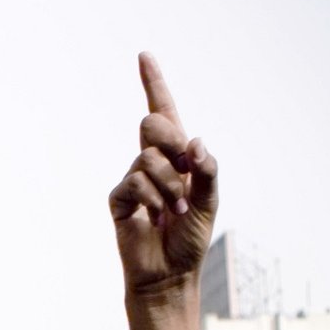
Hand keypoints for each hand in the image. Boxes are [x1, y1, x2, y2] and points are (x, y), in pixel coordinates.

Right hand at [109, 54, 218, 296]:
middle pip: (154, 124)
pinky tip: (156, 218)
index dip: (154, 83)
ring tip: (174, 210)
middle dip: (173, 143)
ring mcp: (133, 179)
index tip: (144, 55)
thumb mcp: (210, 201)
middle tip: (186, 170)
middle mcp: (152, 162)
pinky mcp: (119, 199)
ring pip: (149, 157)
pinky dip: (153, 198)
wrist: (169, 274)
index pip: (164, 112)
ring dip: (170, 184)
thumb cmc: (189, 239)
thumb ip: (207, 169)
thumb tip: (193, 142)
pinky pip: (135, 181)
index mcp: (177, 157)